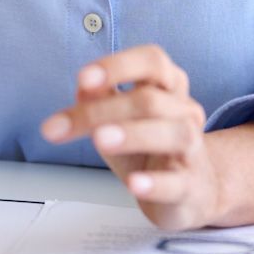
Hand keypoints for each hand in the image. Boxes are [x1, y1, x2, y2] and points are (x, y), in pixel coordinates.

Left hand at [39, 44, 219, 229]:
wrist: (191, 191)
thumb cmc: (148, 149)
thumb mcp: (118, 119)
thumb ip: (101, 98)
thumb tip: (84, 86)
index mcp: (168, 87)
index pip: (152, 61)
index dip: (118, 66)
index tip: (83, 78)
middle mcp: (185, 112)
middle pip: (150, 100)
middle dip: (102, 110)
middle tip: (62, 126)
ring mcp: (192, 150)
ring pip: (174, 133)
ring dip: (133, 134)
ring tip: (100, 140)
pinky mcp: (191, 188)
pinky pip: (178, 182)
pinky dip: (155, 182)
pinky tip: (134, 184)